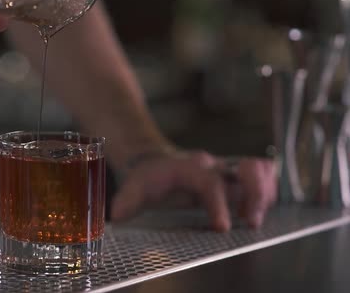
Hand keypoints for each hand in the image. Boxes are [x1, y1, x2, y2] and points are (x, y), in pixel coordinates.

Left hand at [111, 151, 277, 231]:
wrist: (154, 160)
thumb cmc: (149, 177)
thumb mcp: (135, 185)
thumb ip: (128, 199)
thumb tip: (118, 215)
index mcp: (191, 168)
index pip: (210, 183)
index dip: (218, 204)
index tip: (222, 227)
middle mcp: (214, 166)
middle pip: (248, 168)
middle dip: (254, 194)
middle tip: (250, 221)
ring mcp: (227, 170)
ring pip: (260, 170)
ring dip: (265, 194)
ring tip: (253, 219)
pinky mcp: (236, 177)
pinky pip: (263, 176)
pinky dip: (268, 191)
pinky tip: (257, 211)